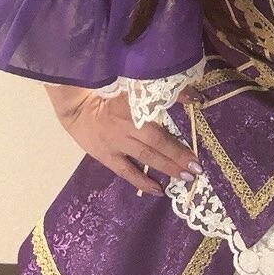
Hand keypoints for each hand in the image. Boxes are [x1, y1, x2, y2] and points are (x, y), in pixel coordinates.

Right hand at [45, 84, 203, 195]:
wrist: (75, 105)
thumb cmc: (107, 91)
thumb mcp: (131, 84)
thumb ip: (159, 88)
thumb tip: (191, 94)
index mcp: (133, 103)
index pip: (161, 107)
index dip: (180, 111)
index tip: (197, 114)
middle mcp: (127, 125)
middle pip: (157, 141)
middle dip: (178, 154)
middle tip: (197, 167)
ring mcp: (116, 143)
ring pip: (146, 157)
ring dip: (167, 167)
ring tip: (186, 177)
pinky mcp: (106, 156)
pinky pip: (126, 172)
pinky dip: (142, 181)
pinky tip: (158, 191)